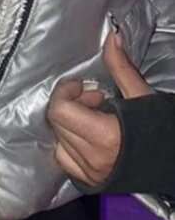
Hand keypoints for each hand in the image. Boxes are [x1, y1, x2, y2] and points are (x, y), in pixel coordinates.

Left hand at [47, 28, 155, 185]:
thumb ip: (121, 67)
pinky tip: (88, 136)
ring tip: (94, 118)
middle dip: (70, 105)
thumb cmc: (162, 129)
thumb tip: (112, 38)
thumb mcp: (142, 95)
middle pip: (57, 123)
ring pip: (58, 141)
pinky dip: (70, 144)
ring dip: (70, 125)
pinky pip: (64, 159)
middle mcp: (94, 158)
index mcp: (106, 136)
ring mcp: (91, 172)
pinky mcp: (91, 181)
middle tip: (94, 100)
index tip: (82, 86)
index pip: (60, 111)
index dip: (66, 92)